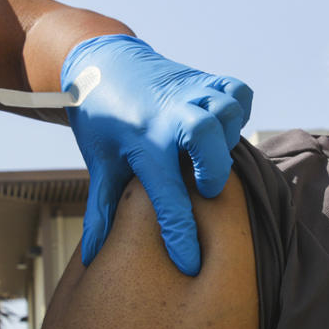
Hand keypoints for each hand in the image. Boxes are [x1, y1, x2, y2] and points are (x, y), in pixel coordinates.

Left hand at [62, 35, 251, 274]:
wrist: (102, 63)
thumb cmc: (101, 119)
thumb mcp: (99, 162)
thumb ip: (101, 208)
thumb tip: (89, 256)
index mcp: (140, 141)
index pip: (166, 196)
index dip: (181, 235)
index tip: (191, 265)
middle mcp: (167, 114)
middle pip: (204, 137)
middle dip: (213, 171)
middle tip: (203, 189)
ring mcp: (189, 91)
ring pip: (225, 111)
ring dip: (227, 139)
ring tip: (208, 156)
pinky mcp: (203, 78)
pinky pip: (237, 92)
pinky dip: (239, 112)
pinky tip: (223, 130)